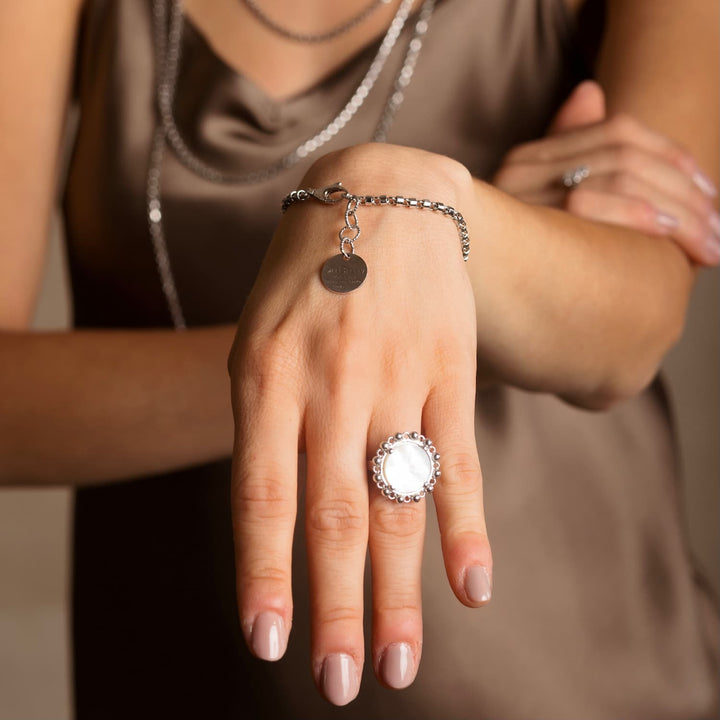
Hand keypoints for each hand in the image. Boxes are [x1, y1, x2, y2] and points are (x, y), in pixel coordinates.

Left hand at [228, 145, 490, 704]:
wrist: (378, 194)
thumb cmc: (307, 278)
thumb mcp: (258, 338)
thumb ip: (268, 424)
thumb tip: (283, 522)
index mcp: (266, 378)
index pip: (261, 496)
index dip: (267, 574)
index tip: (271, 643)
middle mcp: (331, 384)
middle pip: (336, 515)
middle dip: (337, 608)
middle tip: (340, 683)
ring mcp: (396, 376)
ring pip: (399, 502)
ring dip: (401, 591)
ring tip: (399, 662)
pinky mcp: (449, 369)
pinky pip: (459, 459)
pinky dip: (466, 528)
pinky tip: (474, 588)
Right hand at [493, 80, 719, 265]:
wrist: (470, 293)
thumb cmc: (518, 267)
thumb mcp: (544, 212)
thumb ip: (570, 158)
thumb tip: (591, 91)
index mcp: (531, 159)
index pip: (620, 131)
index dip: (675, 158)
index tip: (710, 194)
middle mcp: (523, 167)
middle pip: (627, 152)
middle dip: (687, 192)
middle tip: (718, 232)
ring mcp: (520, 191)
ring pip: (620, 172)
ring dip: (678, 209)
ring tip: (707, 245)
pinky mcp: (522, 218)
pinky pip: (589, 201)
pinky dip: (638, 214)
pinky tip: (668, 234)